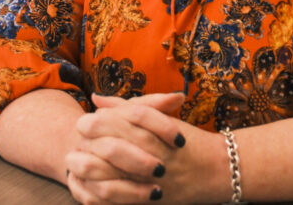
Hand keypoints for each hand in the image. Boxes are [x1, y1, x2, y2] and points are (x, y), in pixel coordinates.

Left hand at [65, 93, 225, 203]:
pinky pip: (118, 199)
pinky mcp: (151, 200)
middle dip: (90, 143)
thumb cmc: (187, 141)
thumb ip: (128, 107)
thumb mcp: (162, 119)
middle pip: (114, 146)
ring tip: (74, 162)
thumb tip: (96, 98)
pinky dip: (98, 193)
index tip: (85, 119)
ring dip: (89, 169)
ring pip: (113, 175)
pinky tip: (85, 185)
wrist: (218, 171)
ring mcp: (153, 180)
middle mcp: (155, 155)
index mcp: (157, 131)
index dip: (99, 120)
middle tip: (76, 139)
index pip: (123, 120)